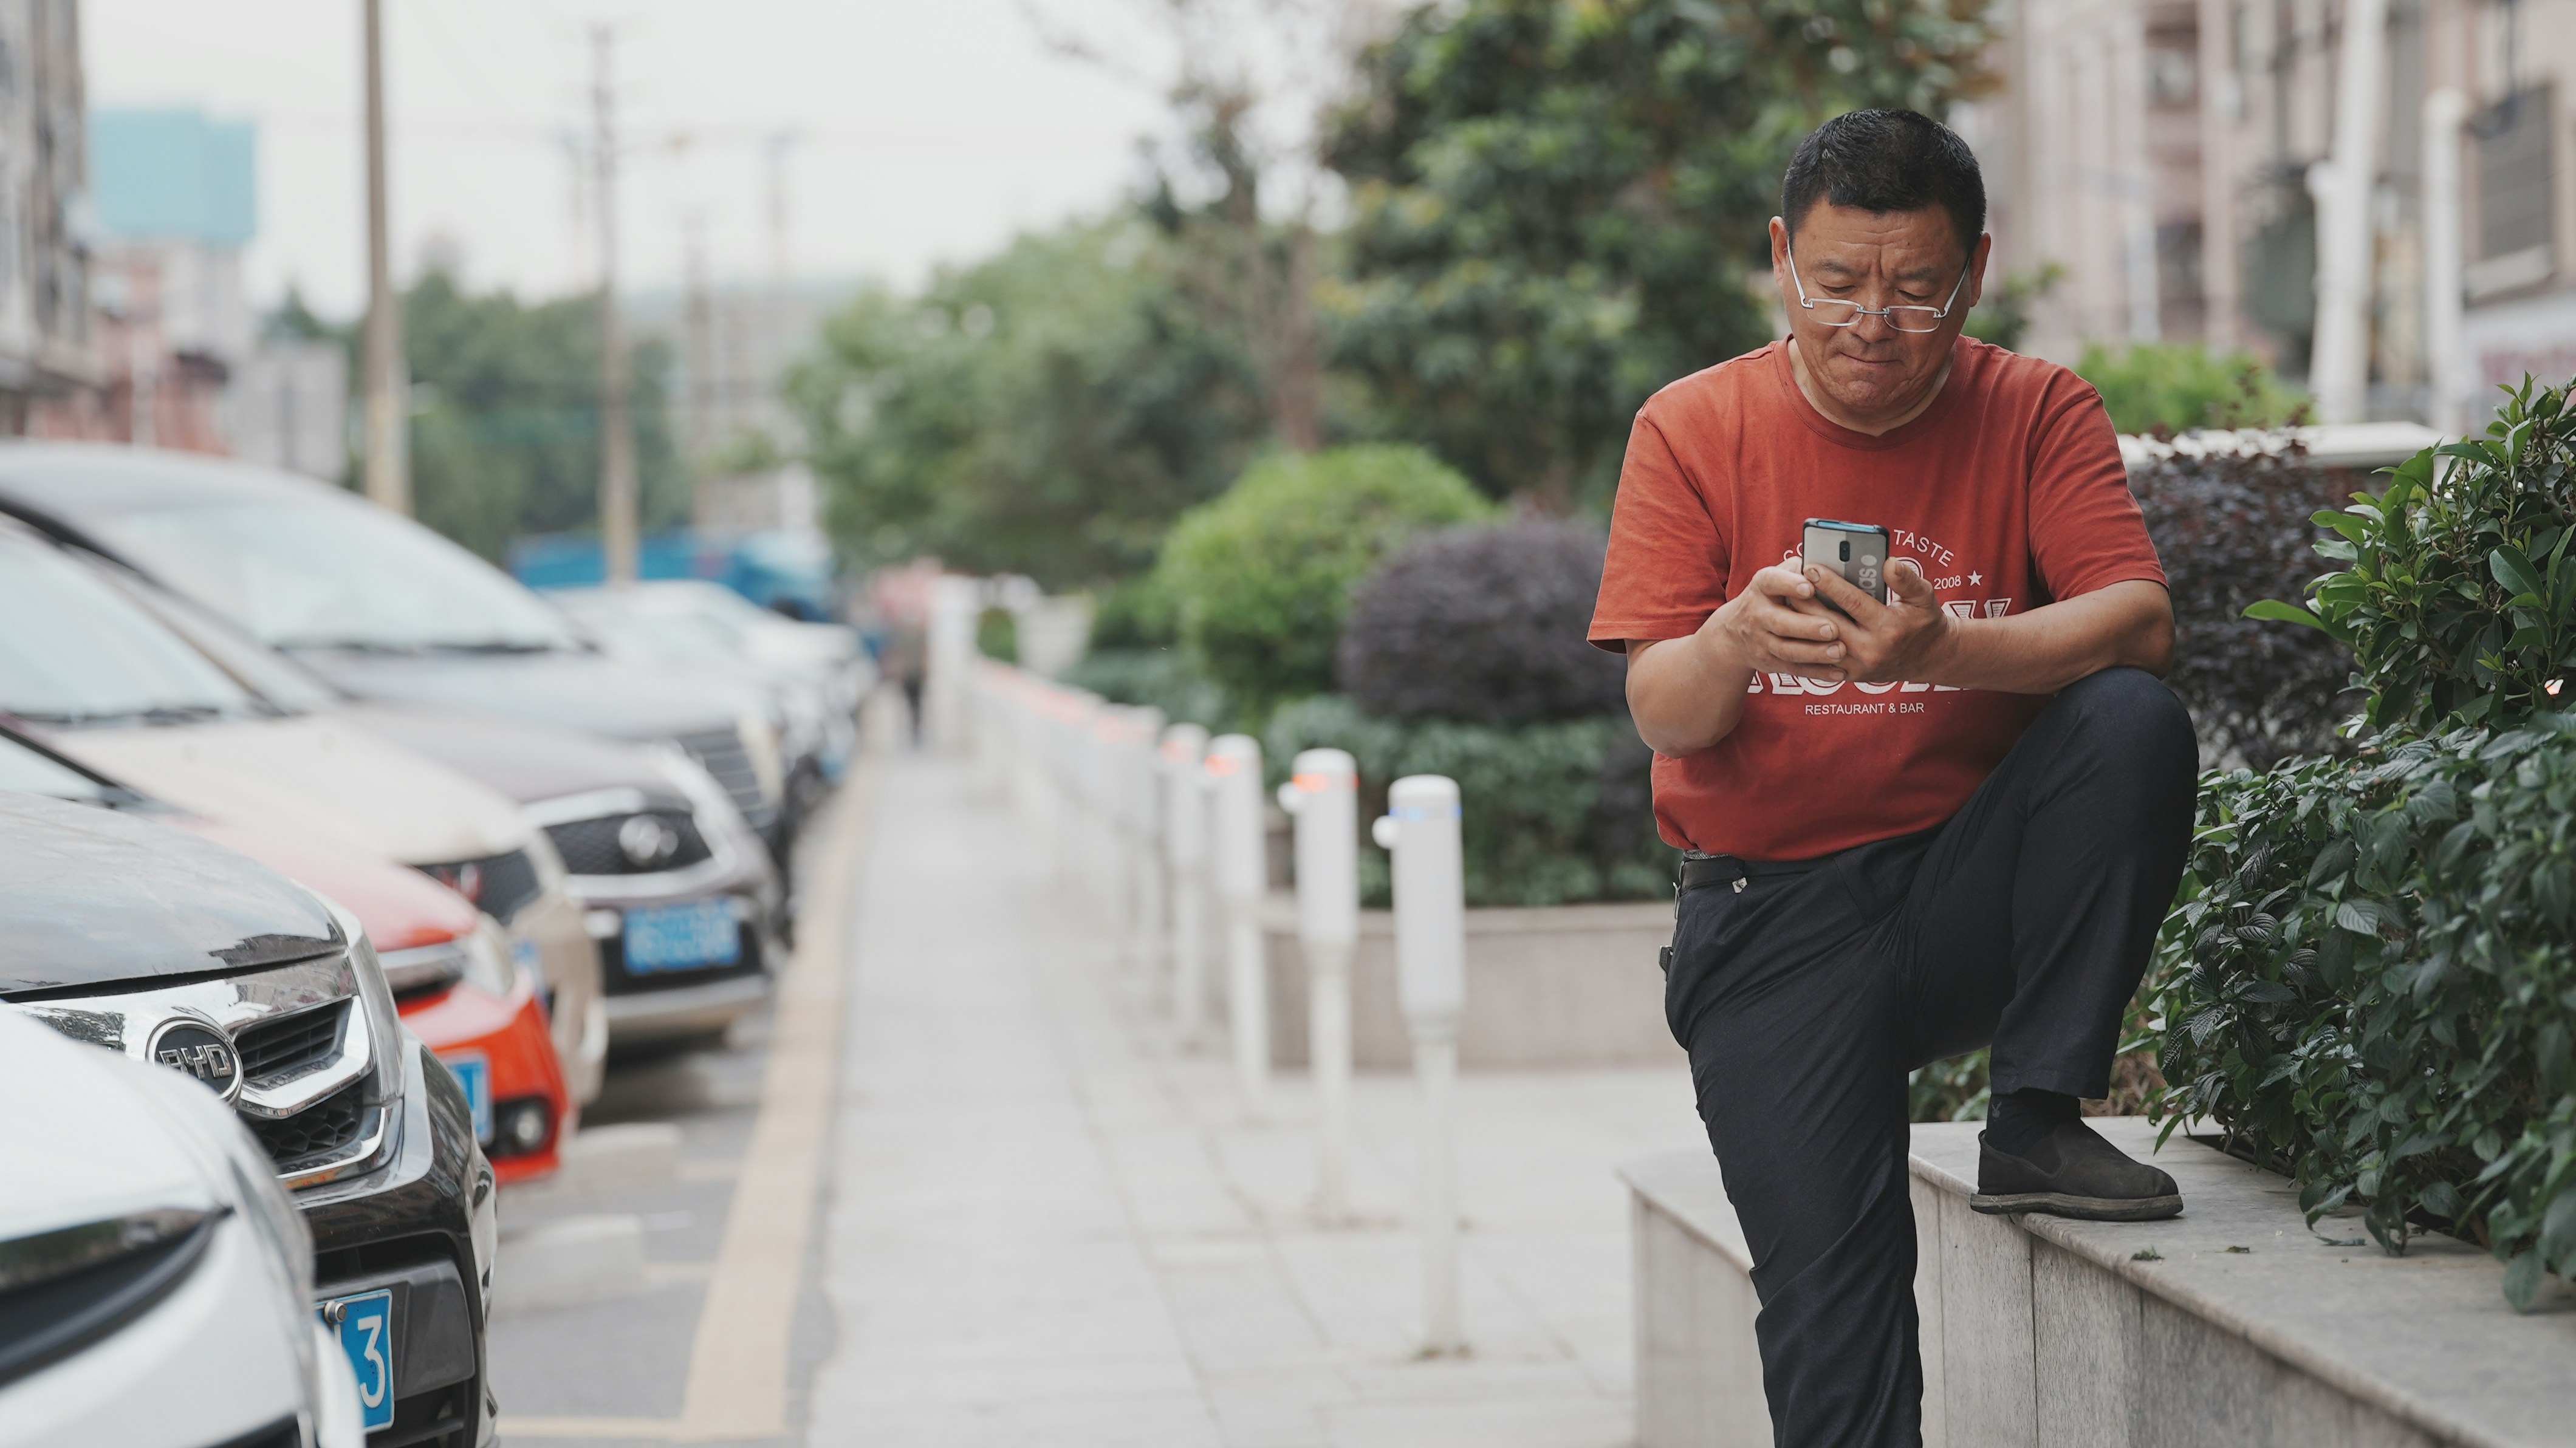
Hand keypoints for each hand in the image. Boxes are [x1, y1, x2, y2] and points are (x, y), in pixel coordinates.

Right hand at [1697, 563, 1851, 682]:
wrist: (1736, 632)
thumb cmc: (1772, 596)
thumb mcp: (1777, 577)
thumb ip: (1799, 568)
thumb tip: (1831, 558)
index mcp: (1762, 586)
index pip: (1772, 582)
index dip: (1789, 585)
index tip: (1809, 587)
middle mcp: (1757, 613)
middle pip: (1781, 622)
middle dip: (1807, 627)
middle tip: (1833, 628)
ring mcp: (1761, 640)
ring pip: (1788, 649)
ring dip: (1814, 652)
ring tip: (1840, 651)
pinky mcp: (1769, 662)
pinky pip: (1794, 669)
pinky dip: (1817, 672)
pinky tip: (1839, 673)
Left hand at [1800, 558, 1955, 683]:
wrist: (1929, 659)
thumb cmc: (1924, 621)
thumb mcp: (1924, 597)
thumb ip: (1906, 578)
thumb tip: (1888, 562)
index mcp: (1889, 628)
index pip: (1852, 602)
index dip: (1829, 583)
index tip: (1811, 566)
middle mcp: (1871, 650)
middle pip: (1826, 623)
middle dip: (1805, 601)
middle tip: (1787, 581)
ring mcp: (1857, 667)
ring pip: (1817, 644)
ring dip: (1799, 623)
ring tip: (1785, 601)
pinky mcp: (1849, 675)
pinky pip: (1819, 660)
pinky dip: (1803, 642)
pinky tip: (1792, 623)